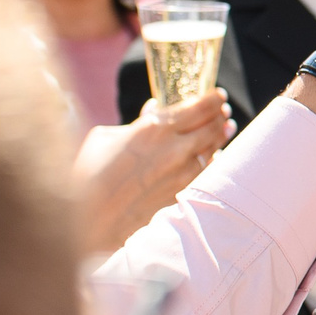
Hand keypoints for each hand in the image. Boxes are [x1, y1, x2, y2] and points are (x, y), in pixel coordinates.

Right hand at [72, 89, 231, 249]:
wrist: (91, 218)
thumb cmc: (88, 173)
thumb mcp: (106, 137)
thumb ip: (136, 122)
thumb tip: (153, 109)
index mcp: (155, 128)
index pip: (198, 107)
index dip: (213, 99)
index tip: (219, 95)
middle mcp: (176, 148)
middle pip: (212, 126)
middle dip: (220, 116)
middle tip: (224, 111)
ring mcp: (183, 173)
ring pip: (213, 149)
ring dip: (221, 136)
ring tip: (226, 128)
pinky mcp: (183, 193)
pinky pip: (207, 172)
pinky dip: (213, 161)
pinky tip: (215, 156)